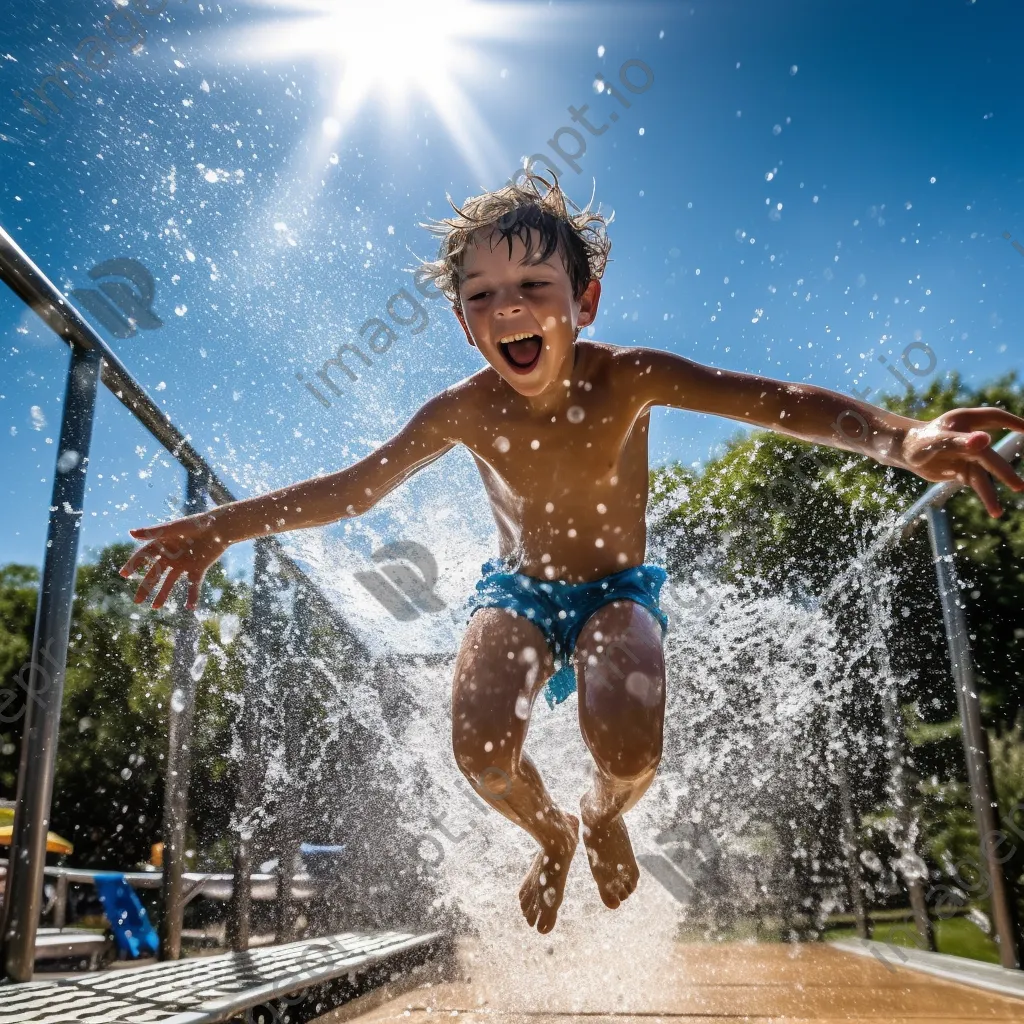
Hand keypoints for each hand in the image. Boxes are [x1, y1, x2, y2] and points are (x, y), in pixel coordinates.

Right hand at [119, 512, 228, 609]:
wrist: (220, 527)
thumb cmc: (196, 523)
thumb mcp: (173, 528)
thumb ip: (153, 532)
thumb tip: (130, 533)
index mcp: (163, 544)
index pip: (144, 556)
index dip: (133, 564)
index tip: (123, 574)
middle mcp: (171, 555)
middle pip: (155, 573)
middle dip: (145, 587)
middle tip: (136, 601)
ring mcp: (184, 563)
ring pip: (170, 582)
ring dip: (163, 594)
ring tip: (155, 607)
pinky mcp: (198, 568)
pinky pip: (193, 585)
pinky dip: (192, 596)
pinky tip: (189, 608)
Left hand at [899, 407, 1023, 516]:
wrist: (903, 452)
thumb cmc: (918, 441)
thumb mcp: (935, 442)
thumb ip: (958, 441)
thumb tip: (985, 440)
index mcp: (966, 421)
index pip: (996, 418)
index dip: (1014, 422)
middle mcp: (971, 438)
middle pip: (990, 455)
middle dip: (1003, 471)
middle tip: (1018, 486)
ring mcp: (969, 455)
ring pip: (985, 474)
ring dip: (992, 492)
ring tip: (999, 511)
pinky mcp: (964, 470)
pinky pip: (978, 484)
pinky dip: (986, 497)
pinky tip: (995, 511)